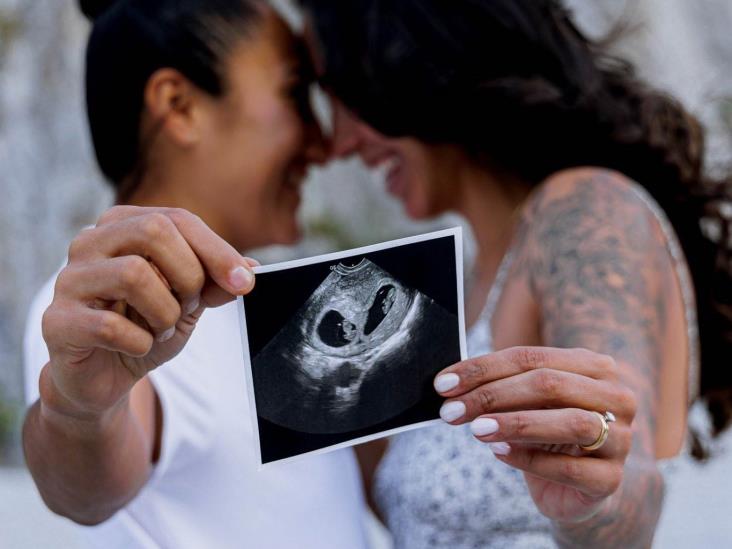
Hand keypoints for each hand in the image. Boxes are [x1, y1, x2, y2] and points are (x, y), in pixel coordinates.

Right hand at [40, 206, 256, 420]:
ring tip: (161, 329)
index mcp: (122, 225)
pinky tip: (137, 347)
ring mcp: (68, 280)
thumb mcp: (190, 302)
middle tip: (188, 306)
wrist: (105, 376)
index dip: (217, 251)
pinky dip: (140, 343)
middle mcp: (90, 242)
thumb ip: (215, 282)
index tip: (245, 282)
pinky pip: (111, 326)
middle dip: (188, 276)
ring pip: (134, 274)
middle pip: (154, 231)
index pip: (177, 219)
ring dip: (165, 313)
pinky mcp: (57, 321)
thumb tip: (248, 268)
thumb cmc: (145, 326)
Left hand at [434, 347, 636, 522]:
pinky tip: (500, 454)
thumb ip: (501, 387)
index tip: (443, 384)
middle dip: (492, 395)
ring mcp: (619, 439)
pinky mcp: (610, 479)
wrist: (578, 487)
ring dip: (515, 424)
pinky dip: (530, 459)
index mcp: (594, 367)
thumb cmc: (546, 433)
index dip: (483, 368)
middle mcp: (615, 397)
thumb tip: (451, 383)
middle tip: (451, 411)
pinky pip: (570, 467)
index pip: (532, 357)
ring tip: (477, 430)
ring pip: (570, 422)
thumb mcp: (525, 403)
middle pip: (549, 384)